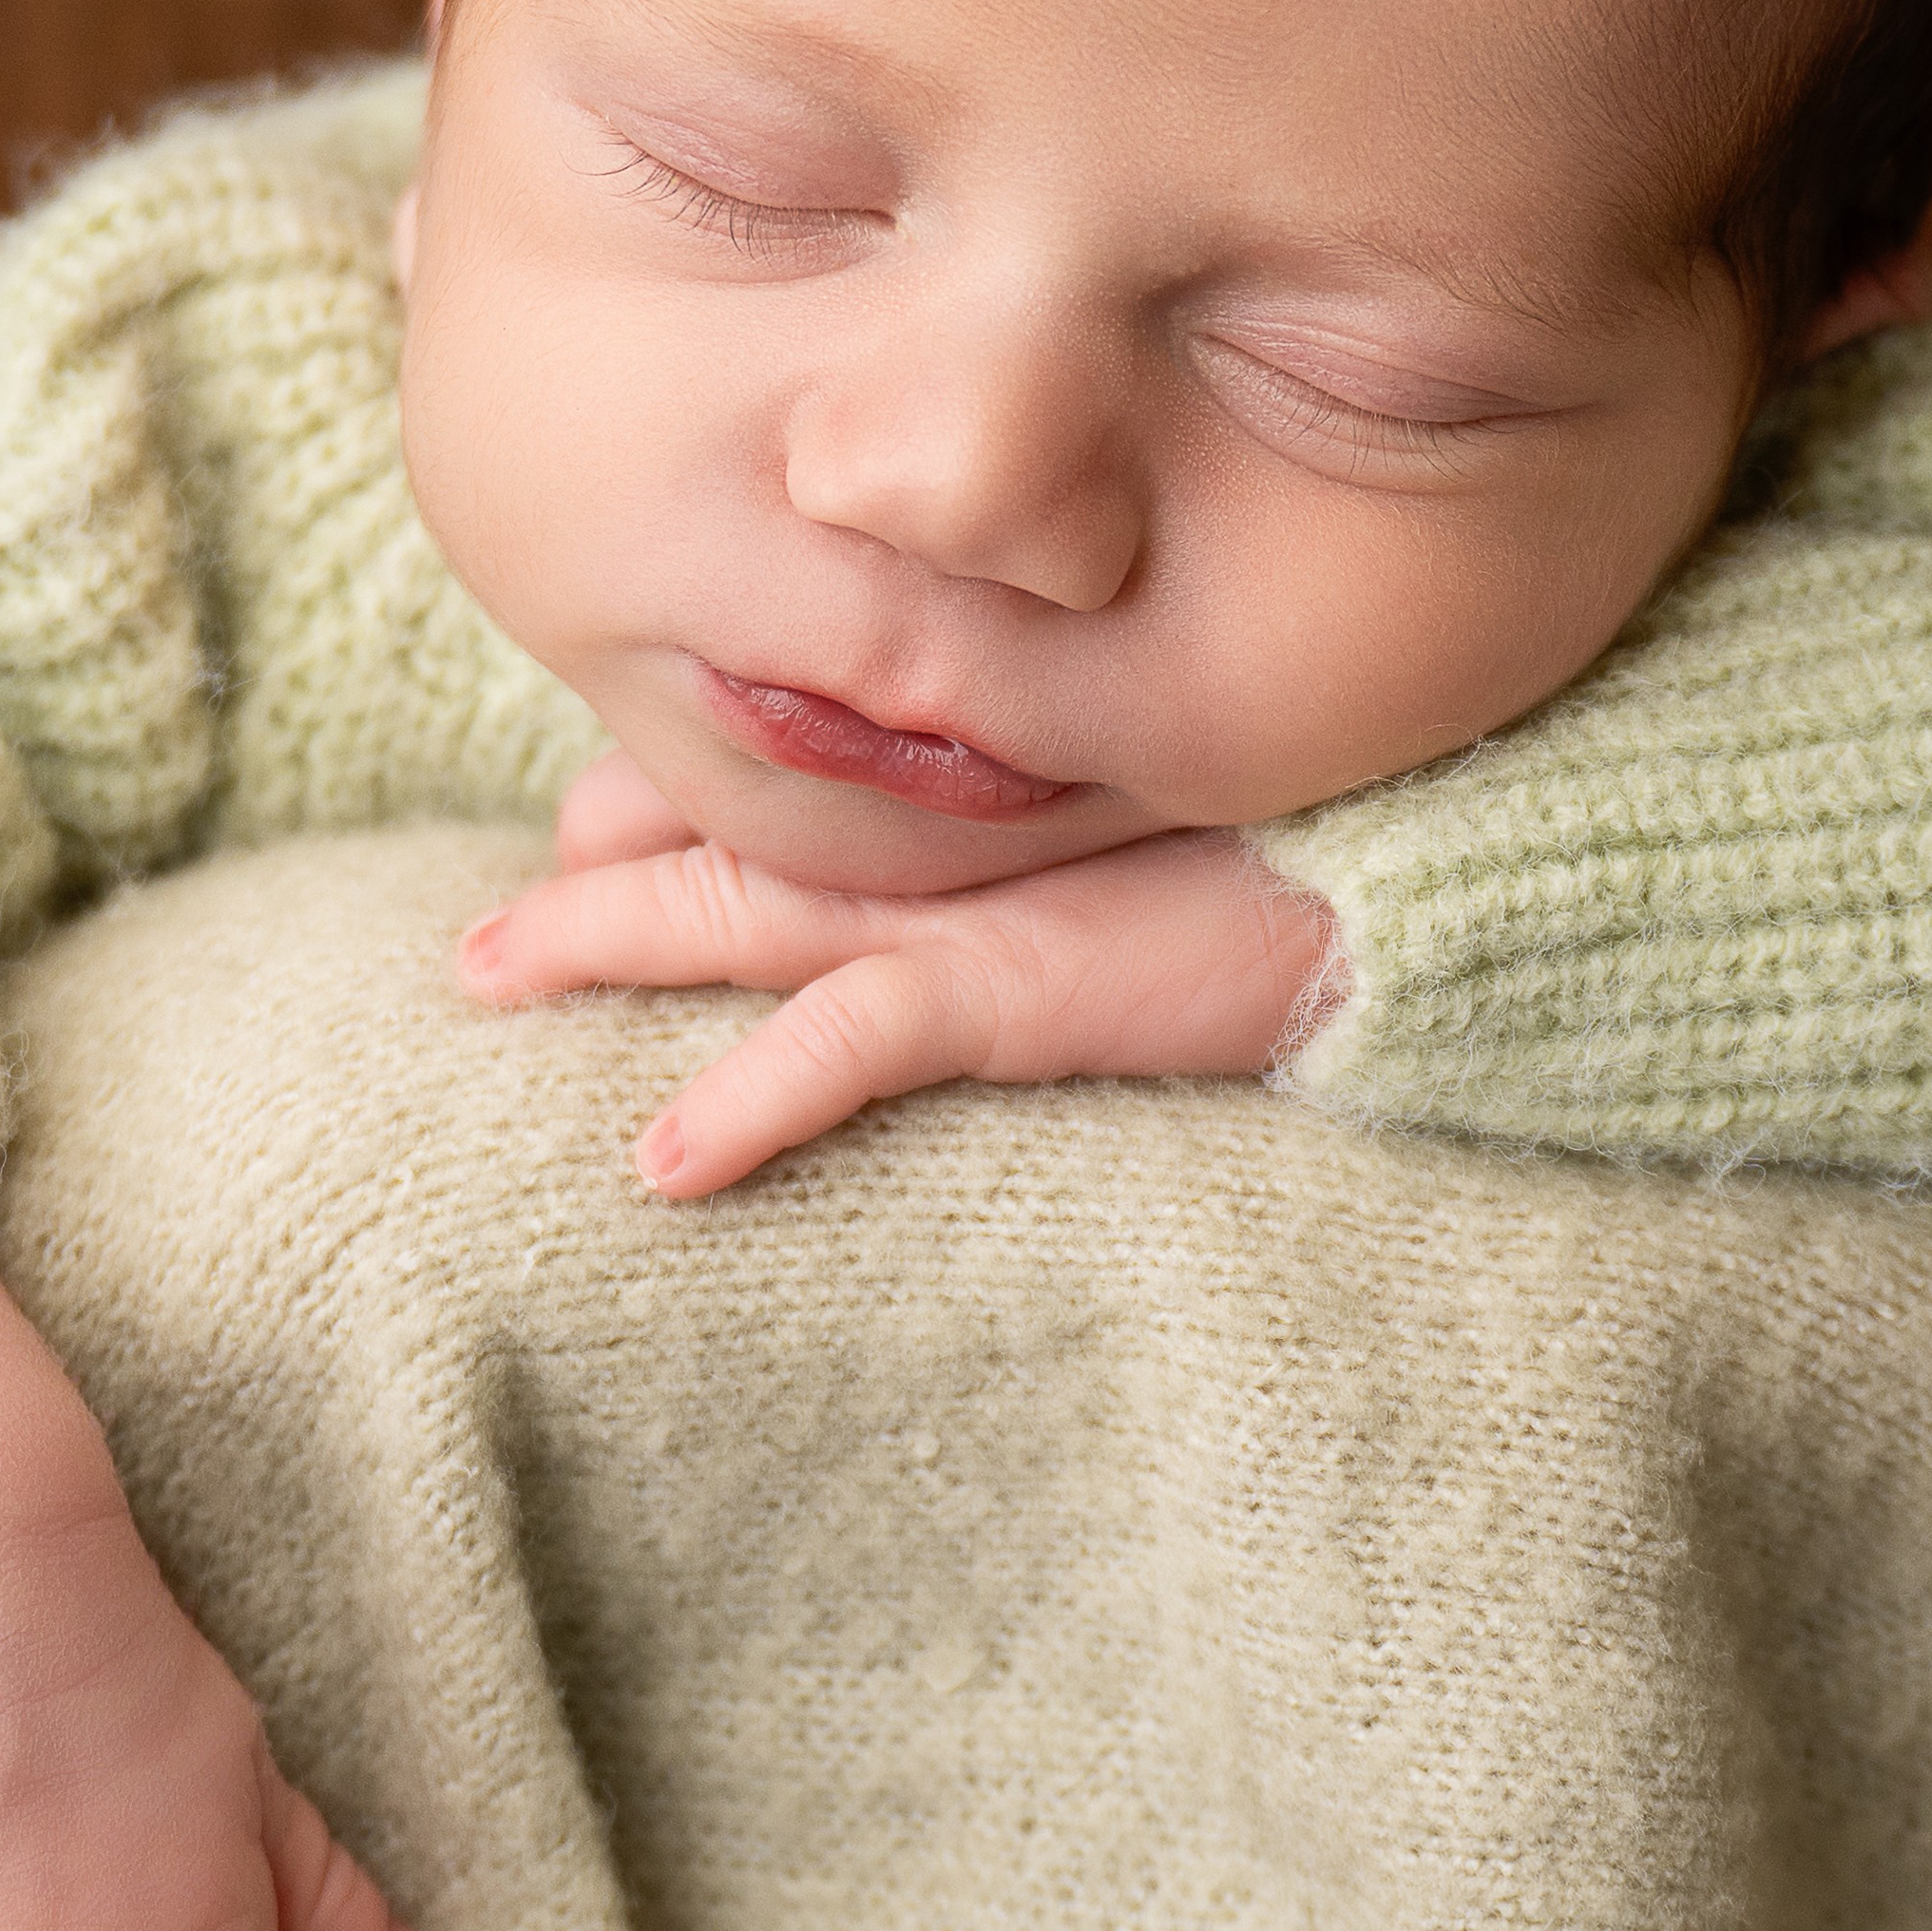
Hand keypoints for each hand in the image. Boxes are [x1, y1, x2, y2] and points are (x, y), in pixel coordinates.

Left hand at [453, 761, 1342, 1197]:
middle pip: (731, 831)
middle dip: (593, 872)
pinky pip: (858, 1043)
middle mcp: (956, 820)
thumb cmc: (1322, 841)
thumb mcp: (1156, 810)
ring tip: (489, 970)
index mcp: (980, 770)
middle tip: (479, 939)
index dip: (665, 791)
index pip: (786, 769)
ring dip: (608, 944)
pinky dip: (754, 1100)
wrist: (1452, 871)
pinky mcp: (1027, 986)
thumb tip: (906, 813)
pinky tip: (665, 1161)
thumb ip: (1037, 802)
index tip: (579, 824)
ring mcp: (980, 898)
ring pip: (747, 912)